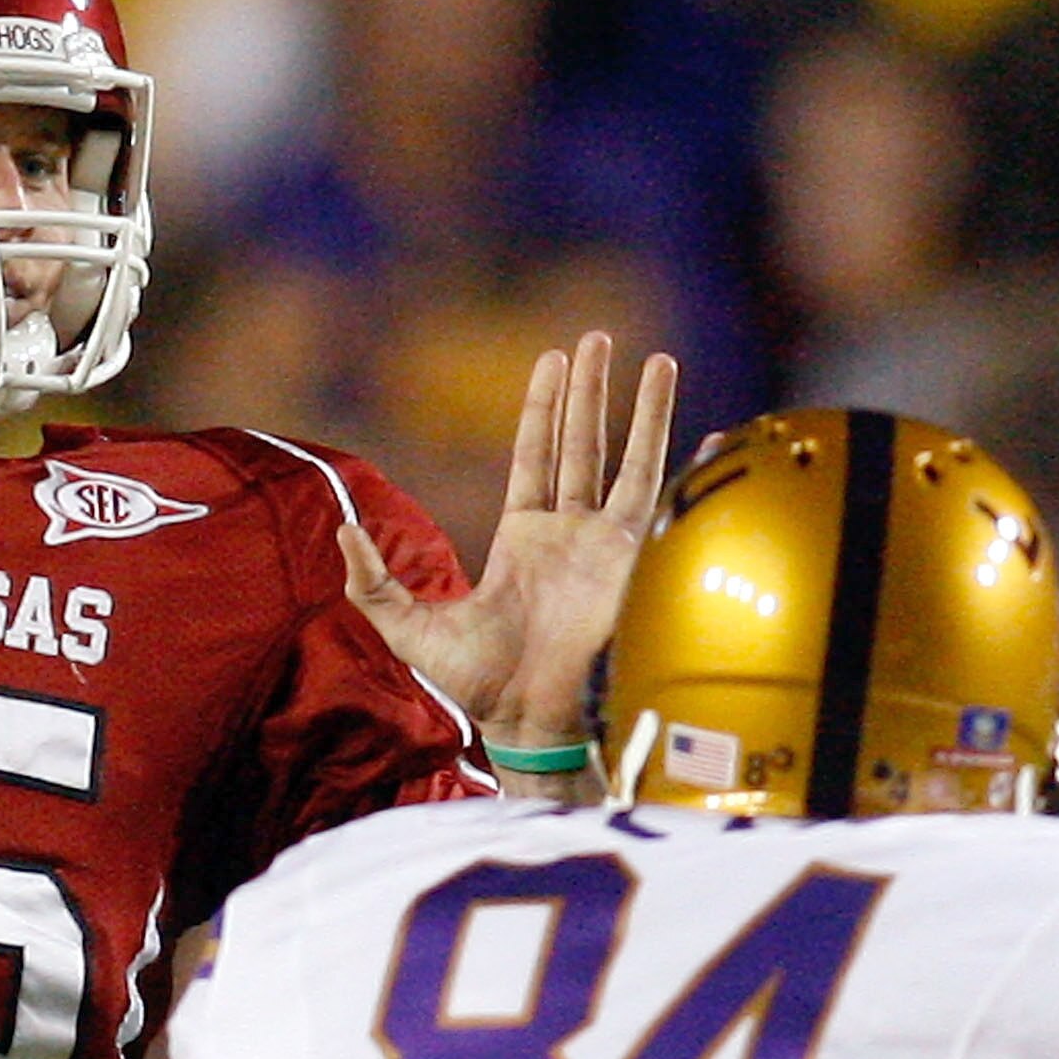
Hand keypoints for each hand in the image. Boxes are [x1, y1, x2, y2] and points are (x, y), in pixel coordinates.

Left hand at [341, 333, 675, 745]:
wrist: (530, 721)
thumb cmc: (477, 684)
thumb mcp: (407, 628)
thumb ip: (372, 581)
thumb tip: (343, 532)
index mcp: (524, 537)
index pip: (536, 455)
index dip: (543, 407)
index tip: (553, 360)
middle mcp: (570, 534)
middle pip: (584, 442)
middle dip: (591, 389)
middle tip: (597, 337)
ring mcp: (608, 547)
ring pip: (631, 460)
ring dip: (644, 409)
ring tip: (654, 358)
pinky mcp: (636, 564)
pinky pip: (667, 506)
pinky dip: (692, 472)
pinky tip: (715, 441)